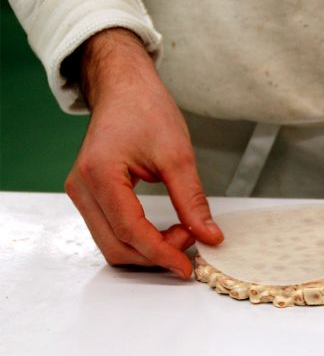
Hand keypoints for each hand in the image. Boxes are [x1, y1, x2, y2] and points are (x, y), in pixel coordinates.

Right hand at [64, 28, 222, 277]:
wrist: (124, 88)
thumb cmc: (146, 110)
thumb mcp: (178, 155)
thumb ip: (192, 201)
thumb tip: (209, 236)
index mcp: (100, 175)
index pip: (130, 231)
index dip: (162, 254)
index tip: (188, 266)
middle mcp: (82, 188)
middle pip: (117, 246)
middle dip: (156, 254)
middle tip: (191, 240)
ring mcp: (81, 194)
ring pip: (112, 245)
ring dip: (148, 250)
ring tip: (181, 232)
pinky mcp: (90, 196)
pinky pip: (111, 232)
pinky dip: (139, 240)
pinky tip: (164, 230)